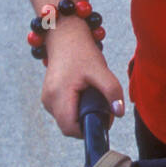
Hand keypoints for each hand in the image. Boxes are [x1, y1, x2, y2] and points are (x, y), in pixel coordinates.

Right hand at [39, 17, 124, 138]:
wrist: (65, 37)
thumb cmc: (82, 52)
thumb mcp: (101, 70)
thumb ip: (112, 91)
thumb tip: (119, 113)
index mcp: (58, 95)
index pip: (70, 129)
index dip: (88, 129)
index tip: (103, 117)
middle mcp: (48, 100)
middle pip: (69, 127)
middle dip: (87, 122)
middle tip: (102, 105)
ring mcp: (46, 100)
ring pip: (66, 121)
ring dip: (82, 116)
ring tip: (93, 97)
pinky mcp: (49, 98)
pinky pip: (64, 113)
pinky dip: (76, 109)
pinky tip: (84, 95)